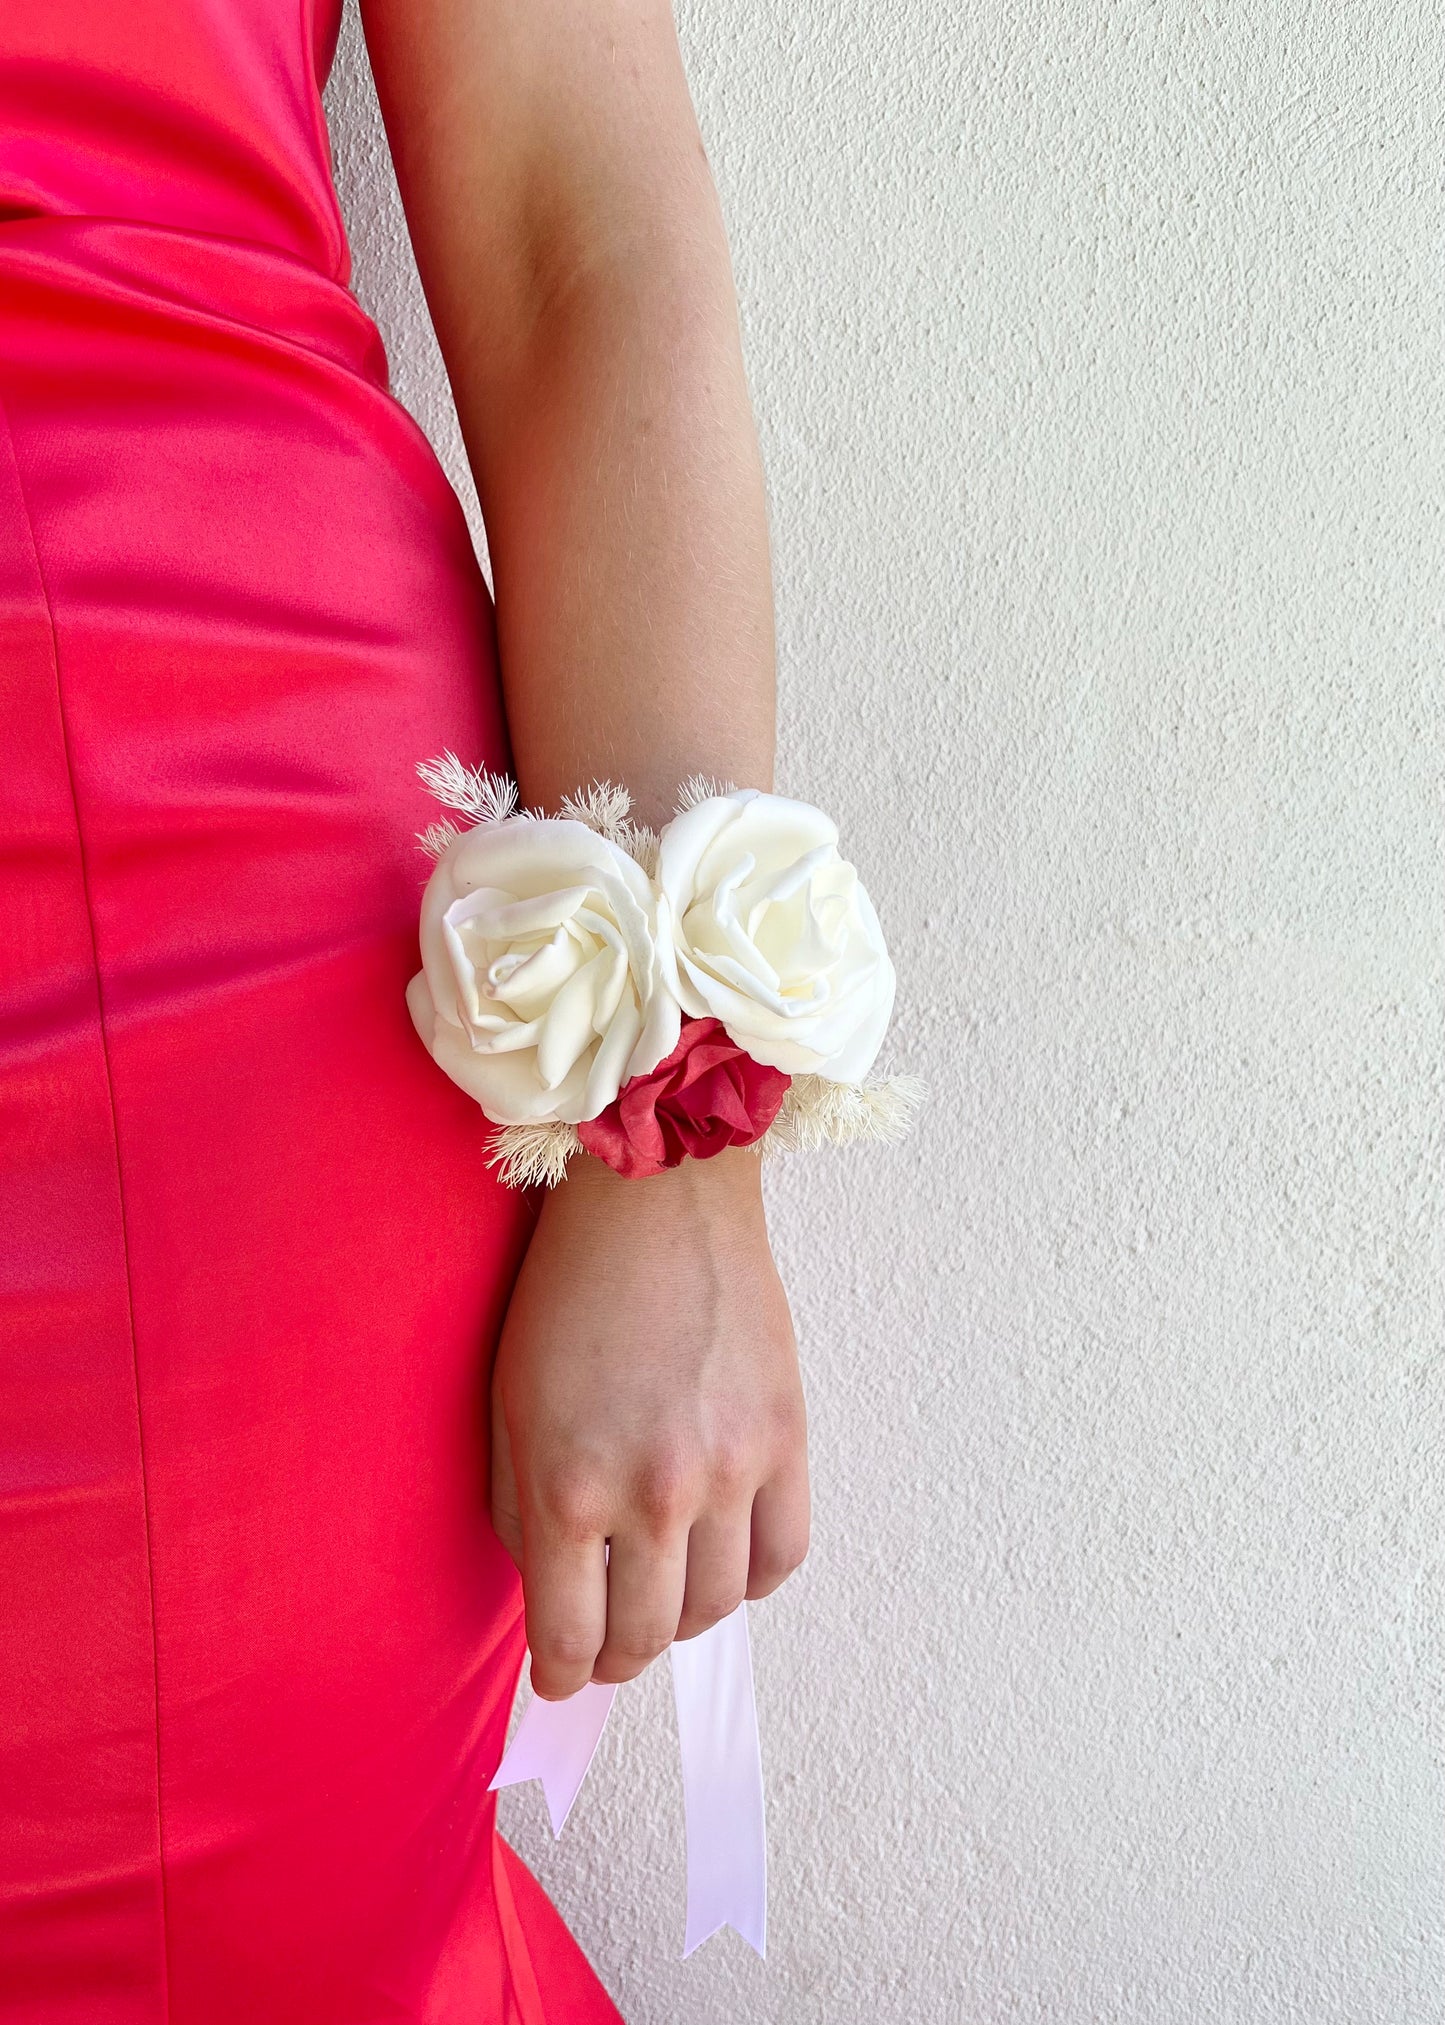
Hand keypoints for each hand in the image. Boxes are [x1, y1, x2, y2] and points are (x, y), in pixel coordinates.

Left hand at [489, 1148, 808, 1699]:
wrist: (659, 1197)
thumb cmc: (568, 1289)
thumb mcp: (508, 1401)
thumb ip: (521, 1506)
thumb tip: (550, 1585)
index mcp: (567, 1483)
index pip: (569, 1636)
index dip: (562, 1674)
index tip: (560, 1676)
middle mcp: (652, 1491)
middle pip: (644, 1636)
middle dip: (617, 1658)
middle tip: (608, 1646)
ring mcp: (729, 1469)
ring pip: (716, 1608)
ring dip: (683, 1620)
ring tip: (664, 1595)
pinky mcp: (786, 1438)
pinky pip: (784, 1555)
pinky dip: (755, 1580)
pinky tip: (727, 1560)